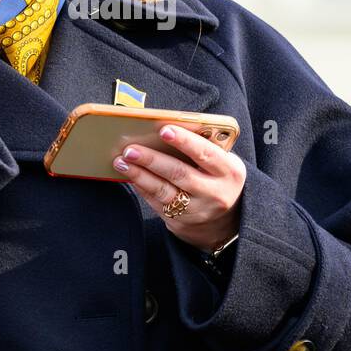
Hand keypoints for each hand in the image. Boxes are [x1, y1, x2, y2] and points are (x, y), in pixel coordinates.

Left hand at [112, 124, 245, 252]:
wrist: (224, 219)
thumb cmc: (218, 177)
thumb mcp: (223, 162)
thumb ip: (205, 147)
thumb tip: (167, 129)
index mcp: (229, 171)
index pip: (205, 153)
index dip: (185, 141)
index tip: (164, 130)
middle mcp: (215, 193)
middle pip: (179, 173)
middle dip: (152, 159)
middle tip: (130, 149)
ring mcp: (197, 210)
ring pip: (164, 191)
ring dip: (139, 175)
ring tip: (121, 161)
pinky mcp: (180, 220)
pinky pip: (156, 202)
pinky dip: (141, 187)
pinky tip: (129, 175)